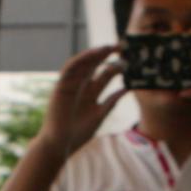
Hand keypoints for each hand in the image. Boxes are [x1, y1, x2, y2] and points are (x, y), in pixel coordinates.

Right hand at [38, 45, 127, 161]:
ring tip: (107, 47)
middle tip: (121, 45)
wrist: (60, 145)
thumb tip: (127, 89)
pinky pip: (69, 70)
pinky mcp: (61, 87)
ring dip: (94, 54)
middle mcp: (82, 86)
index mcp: (91, 91)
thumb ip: (112, 101)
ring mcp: (71, 86)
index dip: (116, 64)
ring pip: (82, 64)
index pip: (104, 72)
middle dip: (106, 54)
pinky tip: (91, 55)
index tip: (129, 59)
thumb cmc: (79, 132)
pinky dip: (79, 61)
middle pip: (95, 65)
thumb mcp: (100, 114)